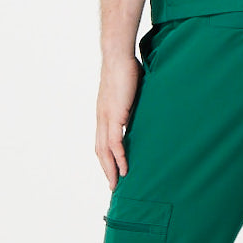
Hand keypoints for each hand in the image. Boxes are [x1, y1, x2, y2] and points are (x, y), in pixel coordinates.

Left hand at [96, 53, 141, 187]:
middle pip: (100, 150)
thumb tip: (142, 110)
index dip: (106, 158)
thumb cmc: (126, 69)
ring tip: (118, 182)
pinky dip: (119, 157)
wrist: (118, 56)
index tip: (113, 171)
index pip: (101, 141)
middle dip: (106, 169)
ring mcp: (106, 117)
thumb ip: (133, 104)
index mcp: (104, 113)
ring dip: (111, 168)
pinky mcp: (114, 115)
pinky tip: (125, 167)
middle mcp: (102, 118)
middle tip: (114, 186)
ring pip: (105, 150)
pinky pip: (115, 142)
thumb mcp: (130, 92)